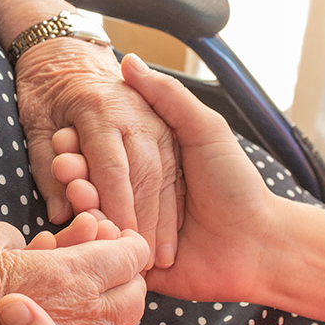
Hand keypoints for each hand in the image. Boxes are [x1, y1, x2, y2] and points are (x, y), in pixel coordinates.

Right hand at [0, 218, 148, 324]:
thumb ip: (22, 237)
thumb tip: (32, 247)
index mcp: (70, 276)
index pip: (132, 254)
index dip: (123, 237)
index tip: (101, 228)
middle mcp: (82, 318)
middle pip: (136, 288)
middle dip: (124, 266)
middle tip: (94, 251)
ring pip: (122, 321)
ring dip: (112, 296)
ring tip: (82, 279)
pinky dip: (94, 323)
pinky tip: (64, 310)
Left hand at [15, 39, 181, 268]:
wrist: (64, 50)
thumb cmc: (43, 90)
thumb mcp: (35, 124)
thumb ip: (47, 168)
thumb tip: (60, 213)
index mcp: (97, 112)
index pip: (111, 167)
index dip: (118, 207)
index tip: (120, 240)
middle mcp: (130, 113)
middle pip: (144, 174)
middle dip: (145, 219)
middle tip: (145, 260)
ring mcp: (153, 116)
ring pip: (165, 172)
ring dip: (164, 216)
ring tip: (161, 256)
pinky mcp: (167, 121)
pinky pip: (175, 165)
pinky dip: (173, 200)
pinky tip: (170, 229)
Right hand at [55, 54, 280, 302]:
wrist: (259, 244)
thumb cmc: (236, 184)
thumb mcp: (204, 130)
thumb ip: (168, 97)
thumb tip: (131, 61)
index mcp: (149, 165)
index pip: (107, 153)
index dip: (83, 146)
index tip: (64, 137)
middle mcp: (138, 197)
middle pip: (96, 184)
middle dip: (78, 174)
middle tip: (64, 166)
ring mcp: (134, 231)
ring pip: (97, 215)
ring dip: (84, 202)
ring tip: (75, 192)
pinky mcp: (134, 263)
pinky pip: (106, 251)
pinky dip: (95, 237)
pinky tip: (86, 224)